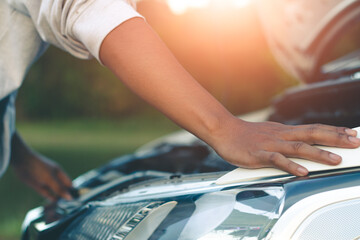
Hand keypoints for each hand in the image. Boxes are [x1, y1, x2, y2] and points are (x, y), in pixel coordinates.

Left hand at [11, 132, 72, 200]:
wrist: (22, 163)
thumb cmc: (39, 167)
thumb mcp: (50, 178)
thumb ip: (59, 188)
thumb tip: (69, 197)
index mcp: (60, 173)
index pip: (69, 184)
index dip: (72, 191)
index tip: (76, 200)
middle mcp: (54, 178)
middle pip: (62, 189)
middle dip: (65, 196)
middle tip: (70, 206)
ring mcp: (46, 182)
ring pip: (54, 192)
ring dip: (58, 199)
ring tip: (62, 207)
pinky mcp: (39, 187)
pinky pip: (47, 194)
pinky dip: (50, 199)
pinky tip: (53, 204)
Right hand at [210, 118, 359, 175]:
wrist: (223, 130)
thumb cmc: (245, 135)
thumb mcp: (269, 134)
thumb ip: (284, 140)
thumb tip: (298, 148)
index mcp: (284, 130)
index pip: (313, 128)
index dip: (334, 130)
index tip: (352, 133)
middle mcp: (281, 135)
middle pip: (312, 135)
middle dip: (335, 139)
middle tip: (355, 142)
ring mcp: (270, 144)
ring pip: (298, 148)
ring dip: (318, 154)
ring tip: (336, 160)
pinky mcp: (259, 154)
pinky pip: (277, 160)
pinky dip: (291, 166)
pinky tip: (303, 172)